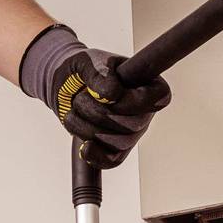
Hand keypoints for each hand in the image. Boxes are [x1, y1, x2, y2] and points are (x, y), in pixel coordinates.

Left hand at [19, 25, 170, 169]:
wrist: (64, 85)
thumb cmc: (83, 70)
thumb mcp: (88, 62)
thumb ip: (100, 73)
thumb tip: (112, 94)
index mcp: (148, 84)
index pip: (159, 98)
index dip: (133, 101)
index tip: (109, 94)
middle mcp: (145, 111)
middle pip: (133, 125)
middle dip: (99, 112)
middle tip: (81, 97)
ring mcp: (131, 132)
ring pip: (117, 143)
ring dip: (87, 127)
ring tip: (75, 109)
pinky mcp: (115, 148)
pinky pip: (112, 161)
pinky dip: (96, 156)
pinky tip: (84, 147)